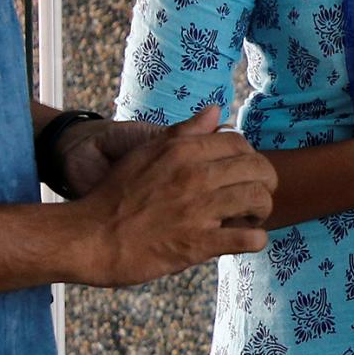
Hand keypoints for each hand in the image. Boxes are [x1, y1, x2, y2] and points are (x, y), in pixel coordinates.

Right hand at [73, 106, 275, 286]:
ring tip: (250, 217)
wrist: (89, 238)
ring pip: (259, 199)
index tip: (240, 173)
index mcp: (183, 151)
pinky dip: (254, 239)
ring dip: (261, 209)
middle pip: (258, 168)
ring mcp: (199, 210)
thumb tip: (216, 110)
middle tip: (253, 196)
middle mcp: (195, 176)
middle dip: (264, 181)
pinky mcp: (198, 244)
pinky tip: (245, 239)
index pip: (239, 144)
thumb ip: (185, 131)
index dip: (247, 158)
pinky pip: (249, 238)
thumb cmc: (115, 195)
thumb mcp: (146, 153)